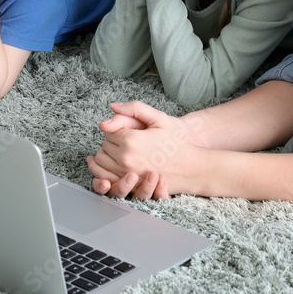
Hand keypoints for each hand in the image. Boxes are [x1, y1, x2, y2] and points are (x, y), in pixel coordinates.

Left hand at [87, 101, 201, 198]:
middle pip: (104, 146)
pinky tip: (115, 165)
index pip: (108, 130)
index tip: (130, 130)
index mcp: (131, 140)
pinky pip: (106, 179)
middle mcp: (125, 159)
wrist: (190, 167)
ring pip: (101, 162)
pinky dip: (105, 171)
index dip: (117, 128)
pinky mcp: (128, 186)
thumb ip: (135, 109)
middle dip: (112, 142)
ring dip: (108, 156)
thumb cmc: (176, 142)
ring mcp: (126, 175)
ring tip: (122, 152)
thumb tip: (112, 106)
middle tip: (128, 140)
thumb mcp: (160, 119)